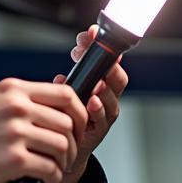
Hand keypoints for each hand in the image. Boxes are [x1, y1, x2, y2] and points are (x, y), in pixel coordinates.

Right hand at [0, 78, 88, 182]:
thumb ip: (17, 101)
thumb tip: (48, 107)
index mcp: (13, 90)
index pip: (65, 93)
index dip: (79, 110)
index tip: (78, 123)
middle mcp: (16, 107)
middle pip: (67, 121)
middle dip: (74, 140)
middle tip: (68, 151)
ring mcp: (15, 133)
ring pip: (62, 145)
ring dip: (64, 160)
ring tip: (57, 166)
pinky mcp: (14, 160)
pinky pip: (49, 168)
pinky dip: (53, 176)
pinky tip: (47, 177)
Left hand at [47, 24, 128, 182]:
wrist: (65, 150)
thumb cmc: (64, 116)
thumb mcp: (65, 92)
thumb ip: (69, 78)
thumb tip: (65, 69)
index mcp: (99, 83)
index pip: (107, 60)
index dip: (100, 45)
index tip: (91, 32)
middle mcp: (106, 98)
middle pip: (117, 77)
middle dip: (109, 64)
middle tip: (99, 52)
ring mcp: (104, 114)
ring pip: (113, 98)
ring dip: (106, 88)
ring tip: (98, 81)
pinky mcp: (98, 131)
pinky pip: (103, 119)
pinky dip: (98, 109)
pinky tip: (91, 102)